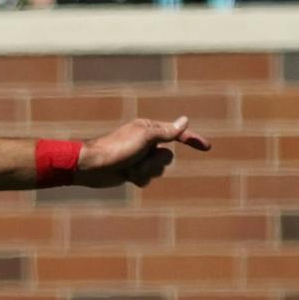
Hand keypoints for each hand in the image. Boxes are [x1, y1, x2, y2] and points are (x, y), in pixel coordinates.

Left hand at [76, 115, 210, 187]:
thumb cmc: (117, 149)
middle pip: (168, 157)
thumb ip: (166, 132)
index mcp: (149, 129)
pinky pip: (147, 179)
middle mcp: (146, 142)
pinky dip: (138, 179)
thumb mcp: (145, 138)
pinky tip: (125, 176)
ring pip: (158, 170)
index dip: (192, 139)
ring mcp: (139, 158)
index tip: (207, 147)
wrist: (92, 167)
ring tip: (128, 168)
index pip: (176, 134)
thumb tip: (185, 120)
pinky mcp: (132, 171)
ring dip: (145, 171)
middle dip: (154, 162)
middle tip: (137, 159)